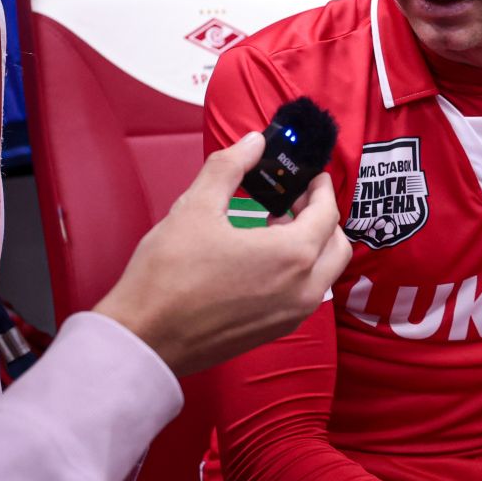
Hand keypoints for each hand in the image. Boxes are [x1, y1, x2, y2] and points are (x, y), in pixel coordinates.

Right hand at [94, 131, 351, 376]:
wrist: (144, 338)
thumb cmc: (169, 274)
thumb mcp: (196, 207)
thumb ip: (230, 167)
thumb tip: (254, 142)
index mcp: (293, 255)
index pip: (327, 213)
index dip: (320, 189)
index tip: (309, 176)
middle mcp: (303, 289)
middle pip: (336, 245)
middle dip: (322, 217)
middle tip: (294, 199)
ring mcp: (292, 315)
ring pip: (325, 273)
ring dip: (312, 245)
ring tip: (275, 225)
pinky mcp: (275, 331)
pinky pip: (305, 294)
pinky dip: (299, 271)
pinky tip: (263, 259)